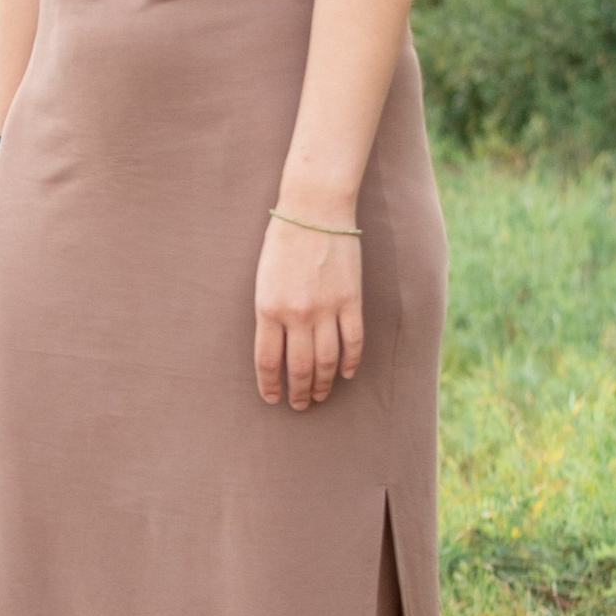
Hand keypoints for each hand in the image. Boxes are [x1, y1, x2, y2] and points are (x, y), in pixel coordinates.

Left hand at [254, 213, 364, 410]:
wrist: (315, 211)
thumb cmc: (282, 242)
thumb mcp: (263, 280)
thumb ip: (268, 314)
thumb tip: (276, 349)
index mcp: (268, 308)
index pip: (267, 360)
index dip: (270, 385)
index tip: (272, 399)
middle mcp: (296, 314)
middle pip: (298, 366)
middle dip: (297, 391)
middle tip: (299, 405)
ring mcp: (326, 308)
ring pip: (326, 361)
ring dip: (322, 383)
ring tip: (318, 396)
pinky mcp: (351, 301)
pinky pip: (352, 342)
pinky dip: (349, 363)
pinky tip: (344, 374)